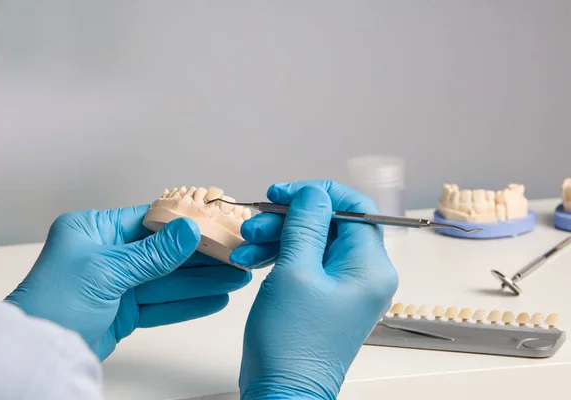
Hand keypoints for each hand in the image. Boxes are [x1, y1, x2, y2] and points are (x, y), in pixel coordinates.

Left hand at [5, 205, 264, 359]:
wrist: (38, 356)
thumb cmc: (53, 305)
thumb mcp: (107, 271)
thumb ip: (153, 253)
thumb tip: (190, 229)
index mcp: (94, 231)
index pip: (150, 219)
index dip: (186, 221)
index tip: (217, 222)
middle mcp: (106, 254)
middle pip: (164, 251)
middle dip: (202, 256)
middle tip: (235, 254)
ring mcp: (117, 284)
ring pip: (168, 280)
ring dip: (203, 281)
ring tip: (237, 278)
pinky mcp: (124, 312)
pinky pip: (162, 304)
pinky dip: (188, 304)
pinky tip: (215, 299)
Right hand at [238, 181, 398, 398]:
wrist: (282, 392)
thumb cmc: (292, 342)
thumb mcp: (295, 272)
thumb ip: (305, 225)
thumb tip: (314, 193)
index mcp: (370, 267)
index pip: (354, 208)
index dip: (317, 194)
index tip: (284, 193)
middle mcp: (364, 275)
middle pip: (329, 224)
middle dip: (287, 219)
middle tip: (255, 222)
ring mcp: (344, 287)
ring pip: (312, 242)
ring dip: (276, 238)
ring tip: (244, 247)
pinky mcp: (324, 296)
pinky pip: (305, 263)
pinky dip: (278, 257)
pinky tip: (250, 260)